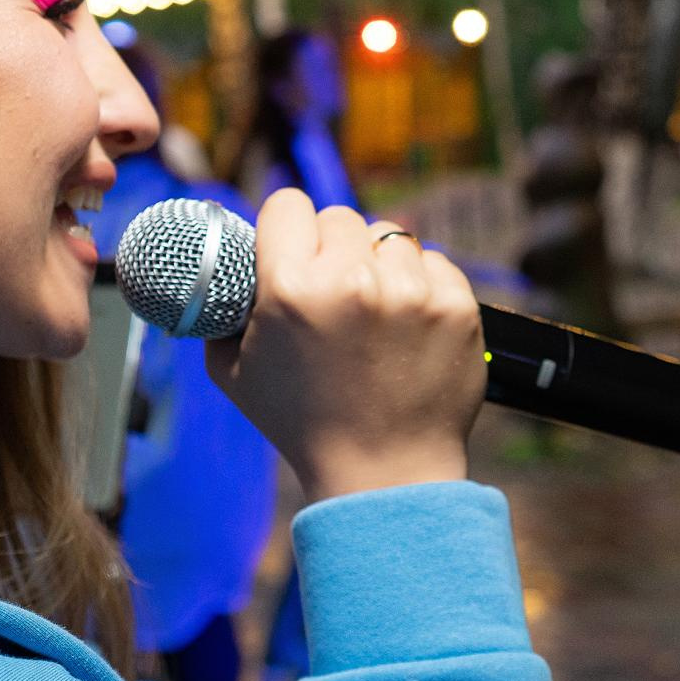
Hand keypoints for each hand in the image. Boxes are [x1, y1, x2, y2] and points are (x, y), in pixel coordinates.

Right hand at [206, 189, 485, 502]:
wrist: (384, 475)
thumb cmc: (302, 424)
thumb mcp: (232, 371)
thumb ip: (223, 308)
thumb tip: (223, 264)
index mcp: (291, 289)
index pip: (288, 205)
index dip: (286, 227)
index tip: (291, 248)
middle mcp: (352, 280)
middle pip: (339, 217)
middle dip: (332, 247)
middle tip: (332, 290)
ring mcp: (411, 291)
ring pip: (389, 235)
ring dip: (378, 262)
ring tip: (372, 311)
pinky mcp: (456, 305)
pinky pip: (433, 260)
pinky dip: (420, 283)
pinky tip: (406, 323)